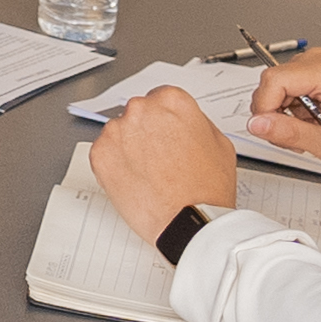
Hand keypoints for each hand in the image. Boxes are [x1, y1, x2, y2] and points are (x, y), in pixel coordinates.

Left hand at [94, 85, 241, 239]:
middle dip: (146, 132)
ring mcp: (117, 131)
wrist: (189, 222)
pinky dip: (114, 165)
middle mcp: (141, 109)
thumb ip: (196, 121)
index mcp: (172, 101)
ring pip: (119, 133)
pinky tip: (135, 179)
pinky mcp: (100, 154)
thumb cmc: (207, 188)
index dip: (164, 121)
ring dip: (128, 147)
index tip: (166, 134)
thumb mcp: (220, 143)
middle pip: (138, 114)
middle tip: (159, 158)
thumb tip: (182, 119)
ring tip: (149, 173)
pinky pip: (104, 153)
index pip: (160, 99)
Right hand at [243, 47, 320, 175]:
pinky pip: (276, 88)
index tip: (271, 129)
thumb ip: (289, 133)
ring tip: (301, 129)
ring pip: (270, 86)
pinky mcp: (304, 72)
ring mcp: (311, 64)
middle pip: (271, 81)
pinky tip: (300, 120)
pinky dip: (281, 109)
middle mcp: (320, 62)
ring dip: (277, 113)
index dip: (266, 107)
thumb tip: (257, 124)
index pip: (276, 79)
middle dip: (272, 112)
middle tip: (292, 134)